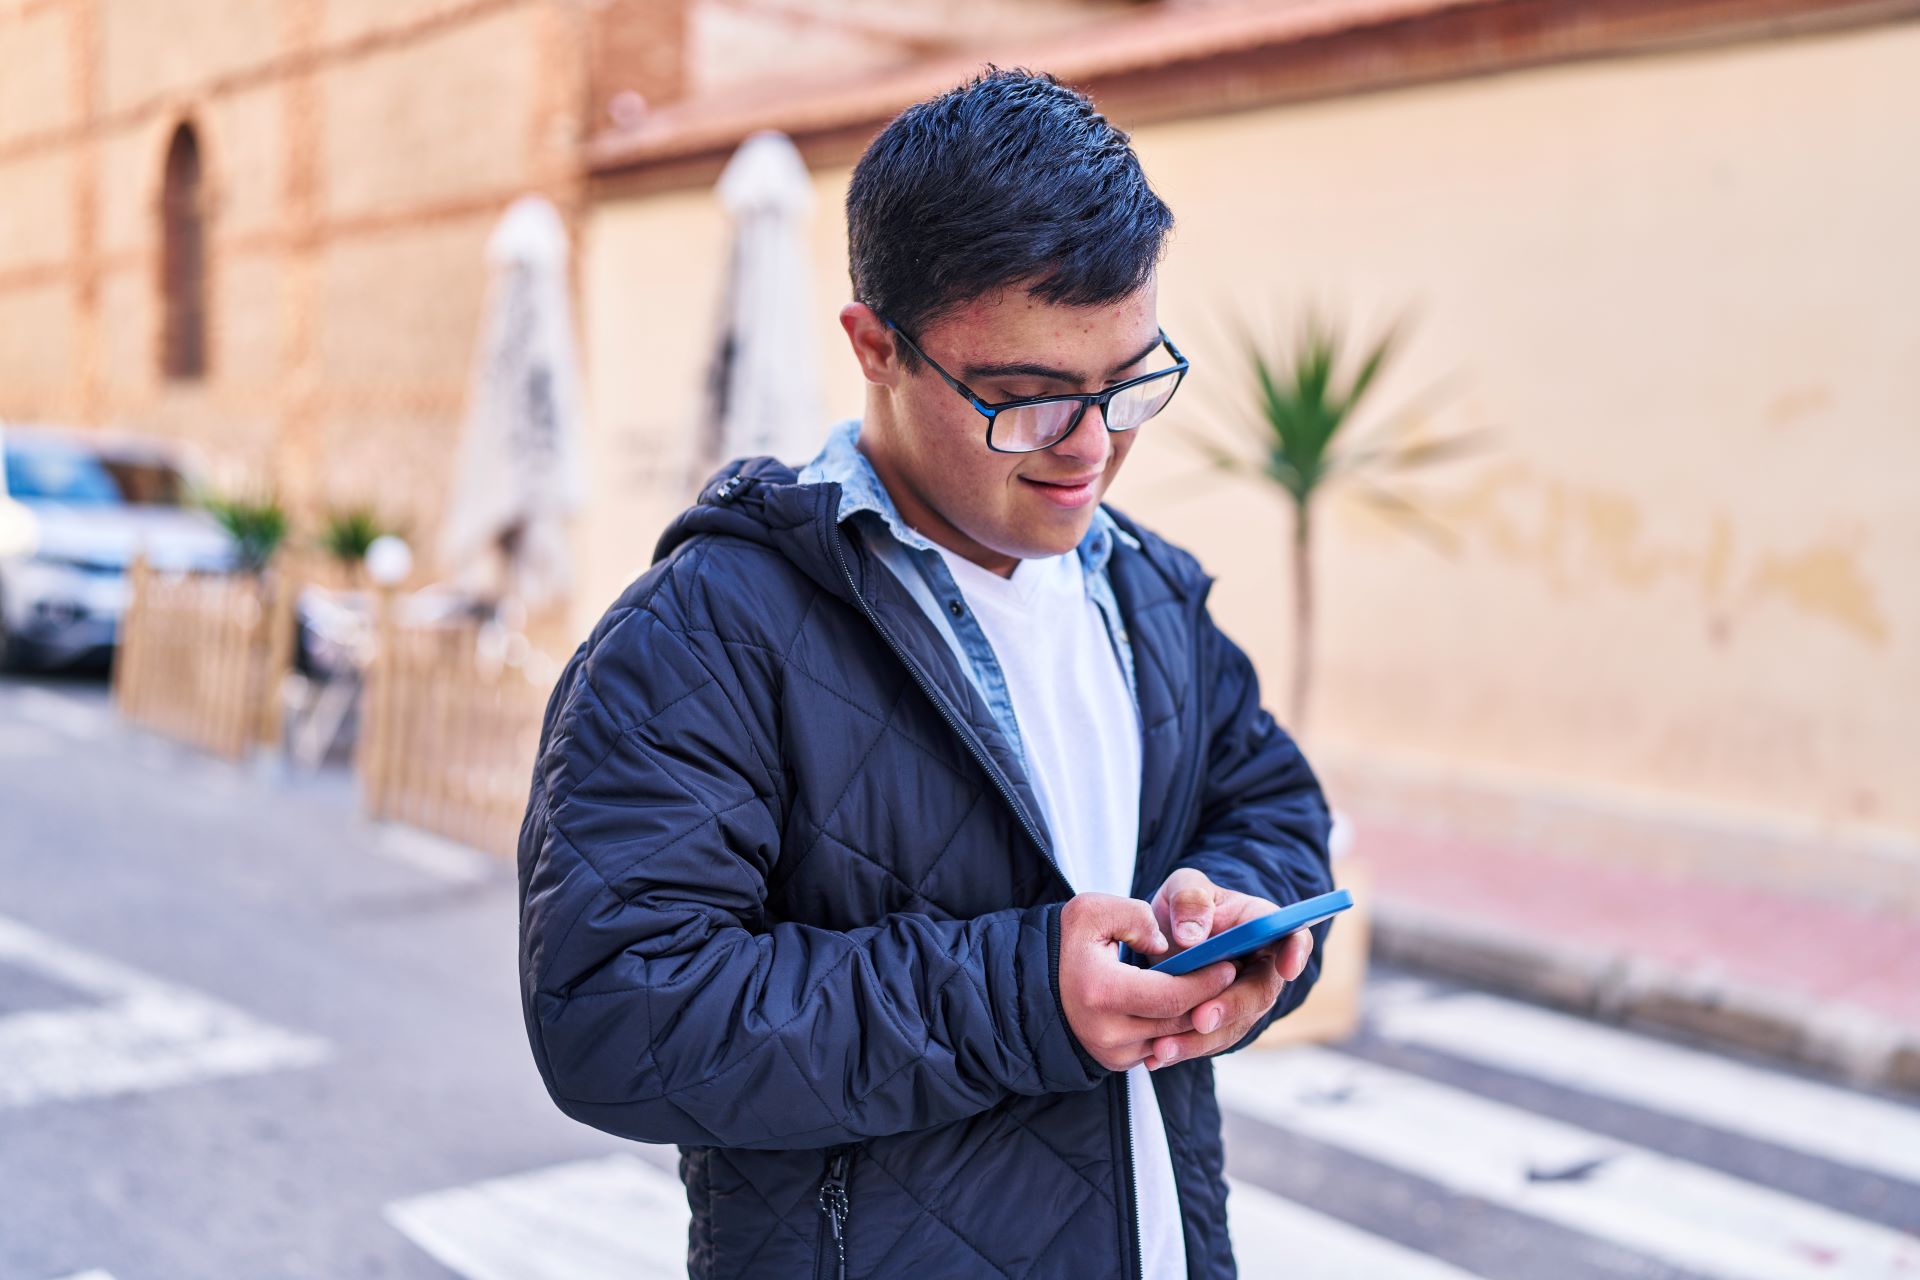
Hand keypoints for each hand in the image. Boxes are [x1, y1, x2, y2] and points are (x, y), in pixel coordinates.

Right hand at [1058, 893, 1238, 1073]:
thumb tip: (1167, 944)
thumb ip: (1134, 916)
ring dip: (1198, 1016)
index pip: (1173, 995)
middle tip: (1232, 975)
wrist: (1031, 985)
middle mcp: (1108, 1032)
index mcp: (1102, 992)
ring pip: (1174, 1038)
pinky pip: (1160, 1046)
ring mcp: (1112, 1053)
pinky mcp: (1116, 1062)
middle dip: (1210, 999)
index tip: (1228, 963)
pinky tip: (1189, 1004)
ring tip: (1215, 989)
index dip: (1206, 981)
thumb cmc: (1066, 943)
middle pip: (1180, 1021)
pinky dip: (1177, 1028)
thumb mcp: (1091, 912)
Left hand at [1141, 868, 1313, 1069]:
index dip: (1295, 952)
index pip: (1293, 937)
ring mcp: (1244, 1000)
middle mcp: (1261, 968)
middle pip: (1260, 992)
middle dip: (1231, 1007)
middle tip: (1201, 1018)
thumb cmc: (1185, 907)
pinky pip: (1210, 1041)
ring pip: (1233, 1025)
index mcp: (1262, 926)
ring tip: (1165, 1048)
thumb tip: (1192, 936)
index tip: (1287, 967)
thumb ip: (1190, 900)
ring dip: (1201, 1040)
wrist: (1166, 937)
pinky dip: (1184, 1049)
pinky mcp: (1223, 1023)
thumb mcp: (1183, 888)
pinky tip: (1156, 1057)